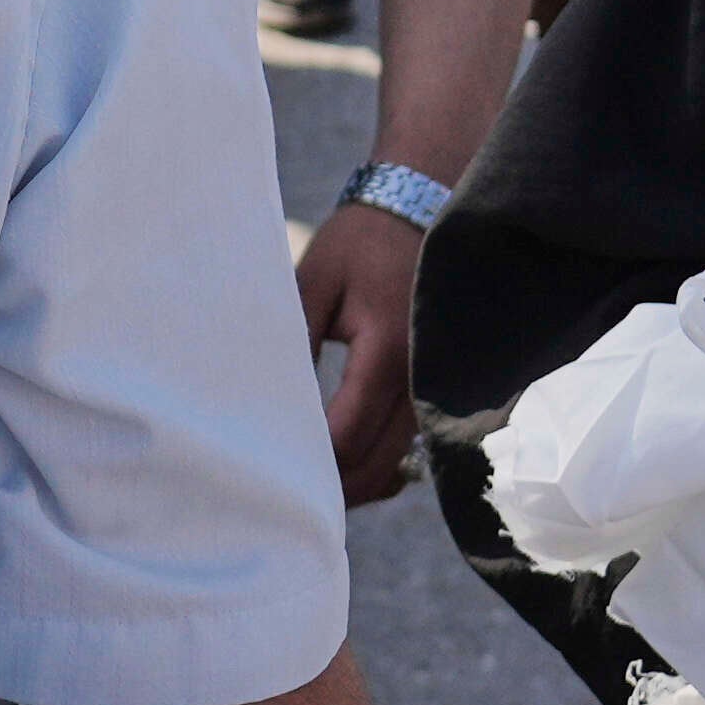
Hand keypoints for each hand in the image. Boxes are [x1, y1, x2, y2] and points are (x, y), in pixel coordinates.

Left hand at [292, 196, 426, 509]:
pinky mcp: (438, 386)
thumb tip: (266, 406)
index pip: (348, 437)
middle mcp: (422, 377)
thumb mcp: (314, 283)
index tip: (269, 469)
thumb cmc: (359, 244)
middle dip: (333, 488)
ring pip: (400, 463)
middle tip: (283, 496)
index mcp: (387, 350)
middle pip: (378, 466)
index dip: (310, 464)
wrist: (421, 209)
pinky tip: (344, 462)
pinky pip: (412, 444)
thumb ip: (293, 343)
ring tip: (310, 486)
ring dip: (358, 481)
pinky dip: (380, 463)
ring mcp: (437, 386)